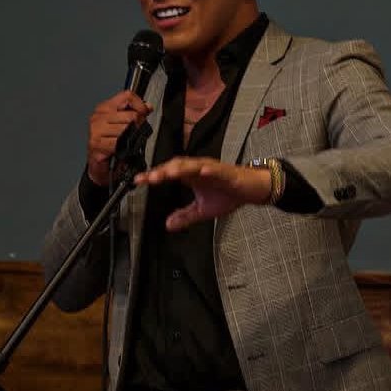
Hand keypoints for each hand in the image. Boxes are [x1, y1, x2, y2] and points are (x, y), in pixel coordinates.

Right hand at [86, 91, 153, 186]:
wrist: (98, 165)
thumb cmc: (109, 144)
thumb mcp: (123, 125)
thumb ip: (135, 113)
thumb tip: (148, 106)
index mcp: (104, 107)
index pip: (127, 96)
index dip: (140, 105)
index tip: (143, 113)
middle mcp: (98, 116)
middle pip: (130, 115)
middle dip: (138, 126)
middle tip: (135, 134)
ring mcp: (96, 129)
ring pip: (127, 129)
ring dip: (131, 138)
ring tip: (126, 142)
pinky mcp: (96, 143)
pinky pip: (119, 142)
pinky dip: (123, 148)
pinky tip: (120, 149)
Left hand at [134, 158, 273, 230]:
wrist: (251, 190)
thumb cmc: (228, 194)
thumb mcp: (202, 210)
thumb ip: (185, 216)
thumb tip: (168, 225)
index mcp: (191, 176)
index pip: (169, 173)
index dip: (154, 176)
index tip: (138, 181)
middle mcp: (199, 169)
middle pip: (177, 167)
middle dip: (163, 171)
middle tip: (149, 178)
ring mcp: (212, 169)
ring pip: (193, 165)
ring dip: (180, 168)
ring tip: (168, 173)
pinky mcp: (226, 173)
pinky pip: (216, 170)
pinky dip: (209, 170)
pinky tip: (202, 172)